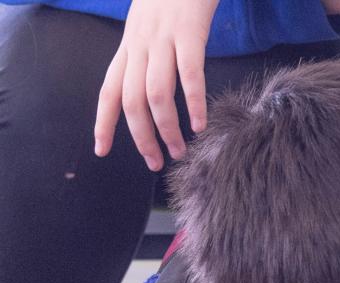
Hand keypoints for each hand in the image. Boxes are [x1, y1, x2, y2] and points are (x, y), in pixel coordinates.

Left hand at [94, 0, 217, 170]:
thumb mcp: (151, 25)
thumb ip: (148, 54)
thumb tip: (151, 90)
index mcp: (129, 45)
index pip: (108, 90)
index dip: (103, 122)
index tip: (101, 150)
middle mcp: (140, 44)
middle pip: (131, 100)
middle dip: (141, 137)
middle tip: (156, 162)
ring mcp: (164, 39)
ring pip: (156, 93)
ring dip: (167, 128)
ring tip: (180, 150)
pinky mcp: (189, 34)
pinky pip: (189, 74)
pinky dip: (193, 103)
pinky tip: (201, 123)